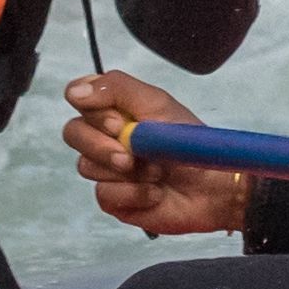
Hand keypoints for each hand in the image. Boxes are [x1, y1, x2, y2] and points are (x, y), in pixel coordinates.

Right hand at [62, 70, 254, 240]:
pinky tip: (155, 193)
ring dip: (126, 171)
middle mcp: (106, 137)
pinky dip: (133, 193)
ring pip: (87, 166)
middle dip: (101, 145)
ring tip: (157, 173)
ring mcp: (107, 170)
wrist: (214, 187)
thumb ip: (116, 89)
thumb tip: (74, 92)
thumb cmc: (189, 142)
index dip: (92, 112)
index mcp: (115, 109)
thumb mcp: (157, 104)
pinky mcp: (114, 199)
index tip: (118, 123)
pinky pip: (103, 194)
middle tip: (130, 155)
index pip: (79, 99)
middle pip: (74, 133)